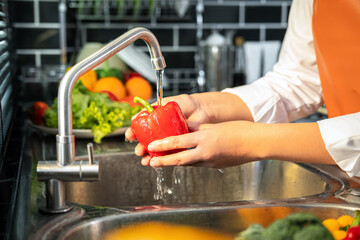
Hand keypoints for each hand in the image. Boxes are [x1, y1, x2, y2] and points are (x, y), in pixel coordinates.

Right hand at [125, 94, 211, 156]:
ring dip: (148, 155)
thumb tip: (137, 115)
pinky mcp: (179, 146)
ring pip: (156, 149)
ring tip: (145, 159)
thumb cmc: (186, 104)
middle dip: (140, 146)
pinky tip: (154, 162)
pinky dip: (160, 159)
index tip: (130, 135)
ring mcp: (169, 138)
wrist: (202, 109)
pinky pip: (168, 154)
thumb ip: (154, 108)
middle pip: (147, 140)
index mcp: (156, 119)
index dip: (134, 131)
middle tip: (138, 150)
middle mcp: (161, 130)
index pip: (142, 126)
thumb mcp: (168, 104)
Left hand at [142, 121, 260, 167]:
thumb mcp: (215, 125)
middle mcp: (206, 153)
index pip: (179, 143)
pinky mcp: (216, 166)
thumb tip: (184, 127)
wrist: (257, 143)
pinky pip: (198, 164)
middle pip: (179, 159)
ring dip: (174, 162)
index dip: (163, 145)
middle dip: (163, 161)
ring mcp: (211, 162)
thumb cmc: (239, 130)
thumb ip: (198, 128)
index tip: (151, 146)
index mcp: (205, 139)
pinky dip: (189, 162)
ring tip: (162, 161)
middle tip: (150, 162)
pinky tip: (184, 159)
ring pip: (188, 163)